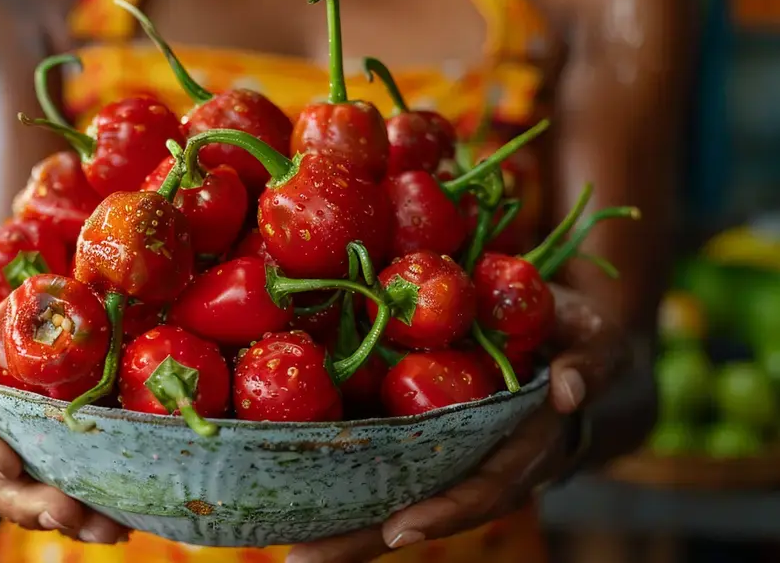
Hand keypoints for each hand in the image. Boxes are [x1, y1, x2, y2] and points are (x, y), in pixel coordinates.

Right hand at [0, 260, 129, 543]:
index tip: (7, 460)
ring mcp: (32, 439)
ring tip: (107, 529)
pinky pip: (81, 477)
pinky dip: (103, 499)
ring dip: (71, 516)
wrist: (34, 265)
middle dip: (28, 503)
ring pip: (39, 492)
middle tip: (66, 511)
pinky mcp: (72, 437)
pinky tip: (130, 513)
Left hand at [285, 286, 633, 562]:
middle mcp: (483, 467)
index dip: (444, 511)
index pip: (483, 489)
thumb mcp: (589, 342)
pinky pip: (381, 473)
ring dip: (345, 532)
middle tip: (306, 559)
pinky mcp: (424, 444)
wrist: (568, 347)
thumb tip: (567, 390)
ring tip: (293, 552)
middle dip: (365, 540)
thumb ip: (586, 364)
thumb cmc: (577, 340)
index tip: (400, 532)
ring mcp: (452, 461)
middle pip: (422, 513)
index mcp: (524, 450)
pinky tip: (292, 501)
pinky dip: (343, 495)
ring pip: (394, 503)